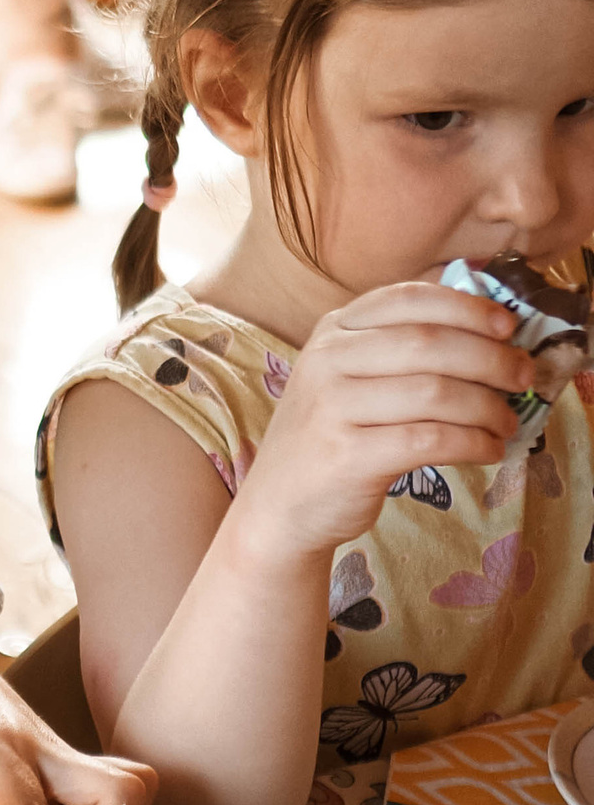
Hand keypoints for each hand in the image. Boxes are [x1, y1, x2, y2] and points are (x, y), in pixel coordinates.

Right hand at [228, 282, 530, 559]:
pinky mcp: (348, 455)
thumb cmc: (331, 436)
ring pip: (436, 392)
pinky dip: (473, 443)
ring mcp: (332, 407)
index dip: (467, 308)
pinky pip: (430, 439)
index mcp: (332, 331)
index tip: (509, 326)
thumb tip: (492, 332)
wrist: (280, 505)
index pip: (409, 299)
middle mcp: (327, 361)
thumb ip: (398, 349)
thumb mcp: (349, 377)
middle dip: (492, 359)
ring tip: (508, 423)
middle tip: (524, 378)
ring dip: (488, 408)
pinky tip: (489, 450)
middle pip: (429, 343)